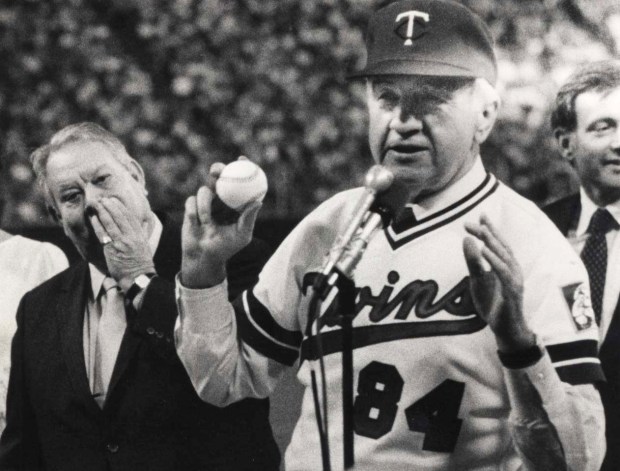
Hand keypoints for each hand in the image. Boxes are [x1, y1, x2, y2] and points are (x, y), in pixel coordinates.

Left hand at [89, 197, 154, 292]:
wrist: (139, 278)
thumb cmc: (141, 264)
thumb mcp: (145, 246)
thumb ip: (142, 234)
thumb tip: (143, 224)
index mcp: (139, 235)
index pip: (130, 217)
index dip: (121, 207)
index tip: (115, 201)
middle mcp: (131, 237)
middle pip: (120, 216)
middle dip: (111, 206)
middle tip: (103, 199)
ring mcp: (122, 242)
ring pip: (111, 222)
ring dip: (103, 211)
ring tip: (97, 204)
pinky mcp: (112, 249)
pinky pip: (103, 233)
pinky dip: (98, 224)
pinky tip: (94, 218)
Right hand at [181, 162, 261, 288]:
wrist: (203, 257)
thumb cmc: (226, 248)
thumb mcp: (242, 236)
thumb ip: (249, 219)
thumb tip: (258, 201)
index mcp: (236, 202)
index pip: (241, 180)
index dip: (243, 167)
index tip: (242, 160)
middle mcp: (222, 199)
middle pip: (219, 175)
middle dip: (218, 169)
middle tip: (217, 172)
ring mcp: (206, 202)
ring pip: (204, 190)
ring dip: (205, 205)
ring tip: (206, 222)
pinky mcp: (191, 206)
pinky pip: (191, 201)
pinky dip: (194, 211)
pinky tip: (196, 223)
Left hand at [463, 214, 534, 351]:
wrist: (504, 330)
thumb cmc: (493, 304)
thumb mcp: (477, 280)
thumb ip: (472, 261)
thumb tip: (467, 240)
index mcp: (507, 266)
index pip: (499, 244)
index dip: (491, 229)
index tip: (480, 215)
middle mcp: (514, 270)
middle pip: (502, 247)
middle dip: (488, 233)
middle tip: (472, 222)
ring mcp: (515, 281)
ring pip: (505, 258)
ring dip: (493, 243)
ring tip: (481, 232)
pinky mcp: (513, 292)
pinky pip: (504, 274)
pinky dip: (495, 261)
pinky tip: (484, 252)